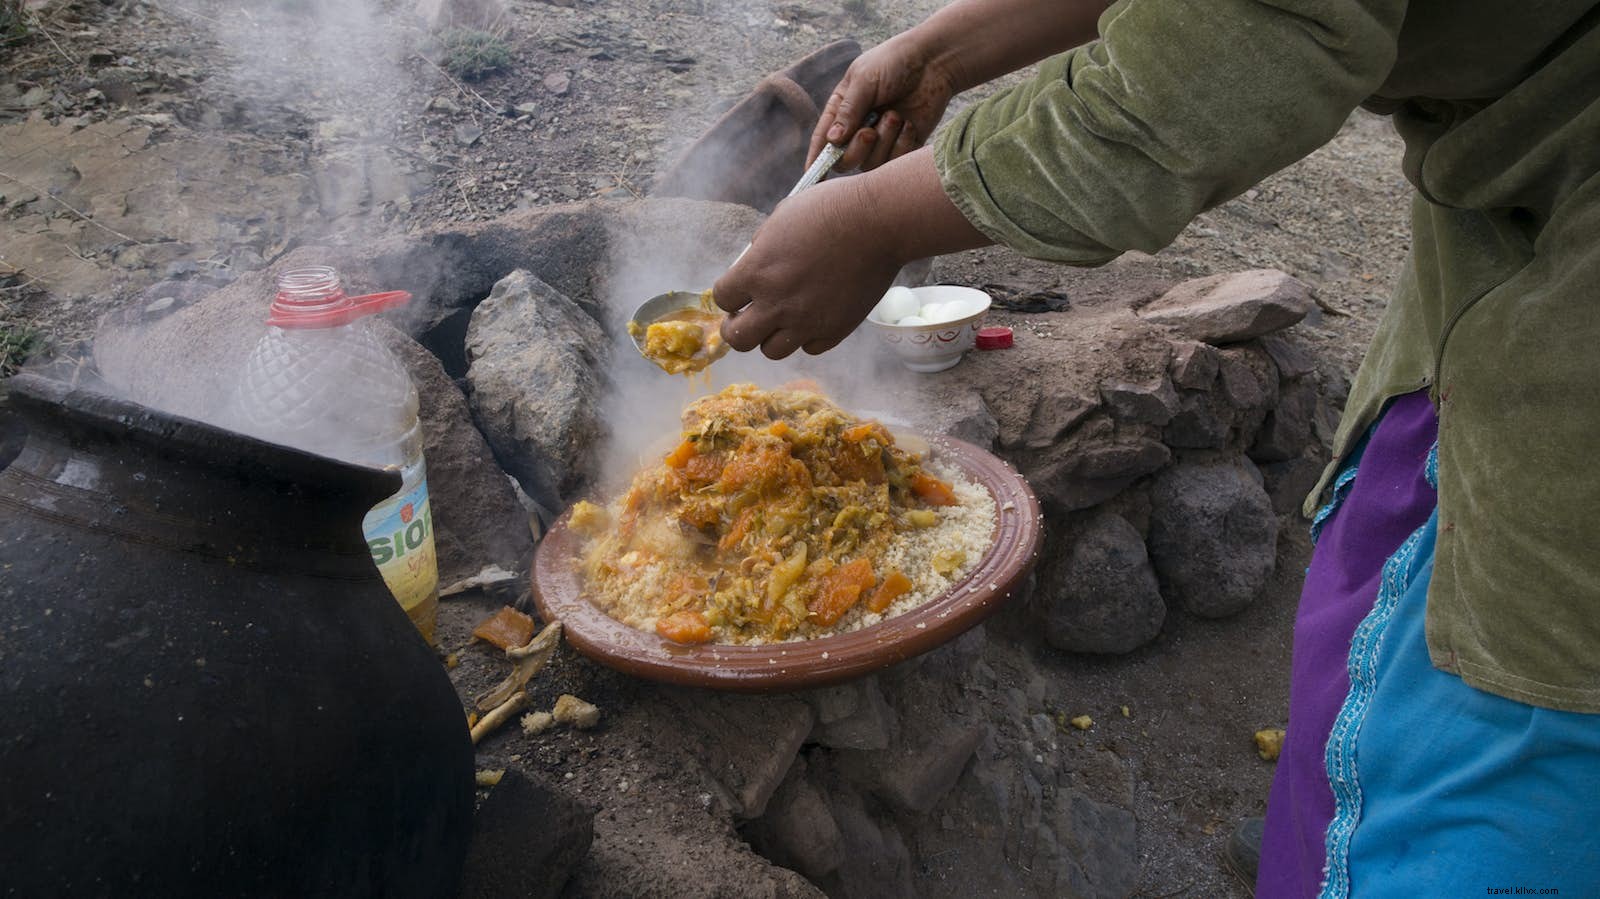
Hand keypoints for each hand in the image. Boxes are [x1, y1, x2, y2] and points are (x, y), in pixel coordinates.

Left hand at [713, 177, 904, 358]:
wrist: (878, 222)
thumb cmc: (830, 210)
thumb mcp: (781, 218)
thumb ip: (761, 248)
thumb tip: (753, 264)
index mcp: (756, 272)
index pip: (722, 298)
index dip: (729, 294)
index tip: (738, 292)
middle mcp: (776, 304)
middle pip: (738, 339)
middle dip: (737, 328)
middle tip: (747, 317)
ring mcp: (806, 322)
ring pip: (772, 351)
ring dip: (771, 336)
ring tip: (781, 320)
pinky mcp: (835, 330)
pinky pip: (809, 348)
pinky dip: (806, 337)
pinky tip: (812, 318)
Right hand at [808, 33, 958, 172]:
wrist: (934, 62)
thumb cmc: (895, 62)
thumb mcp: (865, 80)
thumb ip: (848, 111)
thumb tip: (832, 141)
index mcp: (841, 110)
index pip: (823, 140)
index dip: (816, 160)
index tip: (811, 177)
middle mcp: (857, 129)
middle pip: (845, 161)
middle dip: (856, 150)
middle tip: (869, 132)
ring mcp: (881, 140)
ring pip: (871, 164)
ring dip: (884, 141)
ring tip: (895, 116)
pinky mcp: (903, 147)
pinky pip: (895, 163)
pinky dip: (902, 145)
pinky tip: (909, 124)